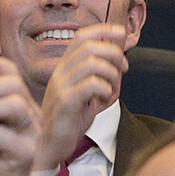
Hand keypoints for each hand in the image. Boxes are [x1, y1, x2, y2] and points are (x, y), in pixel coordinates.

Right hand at [35, 24, 129, 171]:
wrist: (51, 145)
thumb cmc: (71, 119)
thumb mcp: (86, 92)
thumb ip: (99, 74)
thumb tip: (119, 55)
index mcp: (65, 67)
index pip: (82, 37)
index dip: (103, 30)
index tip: (120, 32)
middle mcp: (60, 73)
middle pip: (90, 47)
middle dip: (114, 53)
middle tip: (124, 68)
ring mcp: (61, 86)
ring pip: (92, 64)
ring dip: (112, 74)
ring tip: (112, 89)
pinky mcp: (65, 102)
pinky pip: (91, 85)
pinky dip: (105, 89)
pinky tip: (103, 100)